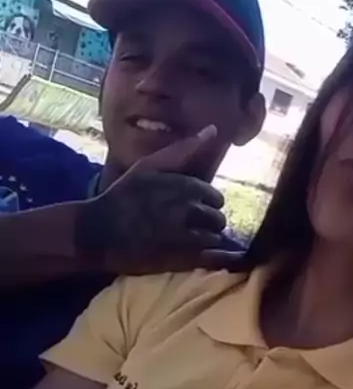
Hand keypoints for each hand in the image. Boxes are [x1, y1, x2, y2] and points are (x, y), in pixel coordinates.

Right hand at [75, 126, 235, 274]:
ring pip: (215, 238)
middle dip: (206, 223)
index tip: (189, 210)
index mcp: (186, 186)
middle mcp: (191, 209)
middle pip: (218, 218)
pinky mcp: (183, 259)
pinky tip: (201, 256)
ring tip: (185, 243)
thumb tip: (213, 129)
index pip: (215, 197)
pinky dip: (214, 258)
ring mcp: (188, 236)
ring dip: (205, 240)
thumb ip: (182, 150)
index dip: (203, 204)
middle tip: (187, 228)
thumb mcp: (148, 166)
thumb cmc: (122, 196)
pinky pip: (213, 258)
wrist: (98, 233)